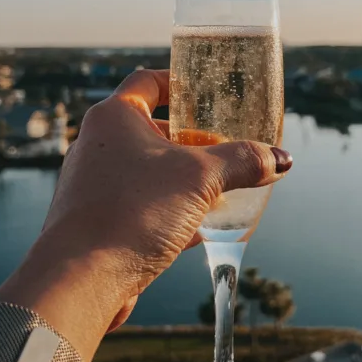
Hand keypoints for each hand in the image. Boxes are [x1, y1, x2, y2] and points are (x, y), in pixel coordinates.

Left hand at [0, 70, 291, 361]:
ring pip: (147, 172)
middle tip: (227, 146)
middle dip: (192, 140)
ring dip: (182, 180)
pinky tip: (198, 230)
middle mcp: (97, 145)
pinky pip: (140, 207)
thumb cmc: (133, 212)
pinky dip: (168, 212)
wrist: (80, 280)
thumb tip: (281, 158)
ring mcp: (94, 186)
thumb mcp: (201, 178)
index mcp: (114, 118)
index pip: (149, 81)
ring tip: (220, 189)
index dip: (181, 83)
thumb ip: (243, 162)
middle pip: (151, 129)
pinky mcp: (97, 223)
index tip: (209, 94)